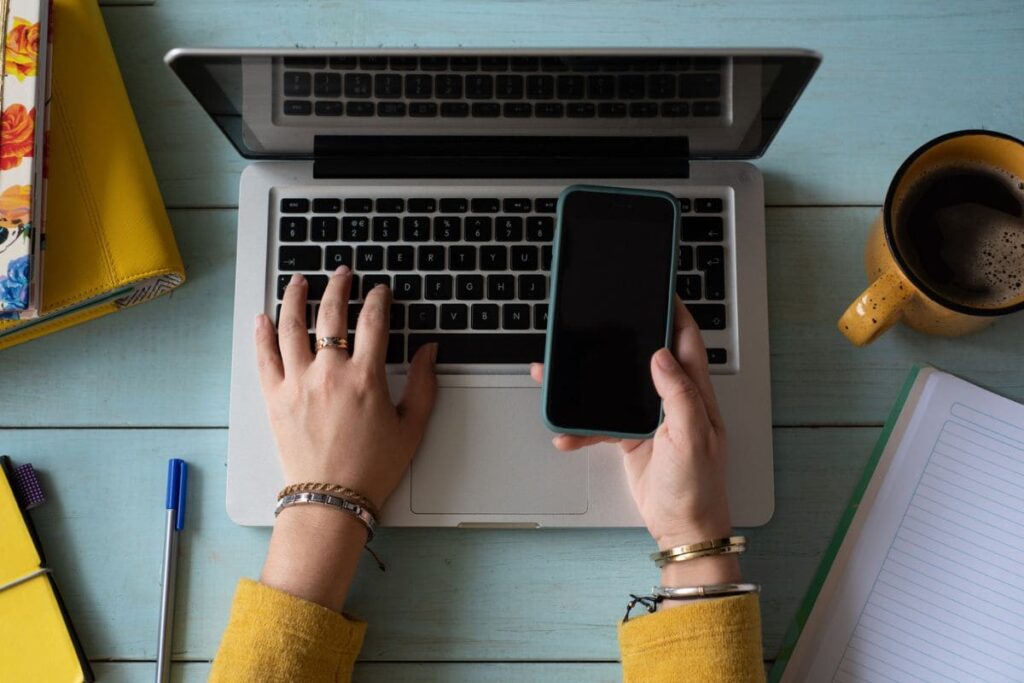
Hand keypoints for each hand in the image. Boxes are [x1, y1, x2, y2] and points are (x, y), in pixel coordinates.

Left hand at [254, 268, 437, 609]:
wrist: (330, 500)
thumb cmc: (371, 468)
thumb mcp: (412, 427)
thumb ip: (425, 384)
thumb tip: (430, 351)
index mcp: (365, 378)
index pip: (373, 322)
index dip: (378, 299)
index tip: (380, 291)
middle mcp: (329, 373)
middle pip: (331, 314)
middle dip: (339, 286)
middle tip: (343, 274)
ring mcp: (298, 383)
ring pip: (292, 326)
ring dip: (296, 298)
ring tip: (299, 282)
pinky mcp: (274, 397)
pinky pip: (264, 356)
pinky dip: (262, 333)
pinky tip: (263, 317)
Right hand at [531, 297, 738, 591]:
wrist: (682, 531)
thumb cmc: (698, 489)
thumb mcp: (691, 439)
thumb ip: (679, 395)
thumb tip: (661, 355)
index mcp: (694, 394)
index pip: (686, 342)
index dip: (674, 313)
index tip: (658, 289)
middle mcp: (672, 401)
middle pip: (644, 357)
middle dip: (620, 340)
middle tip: (596, 321)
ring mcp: (650, 419)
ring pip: (615, 389)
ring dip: (588, 385)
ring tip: (557, 374)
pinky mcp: (631, 439)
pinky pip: (601, 423)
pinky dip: (581, 427)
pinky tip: (566, 433)